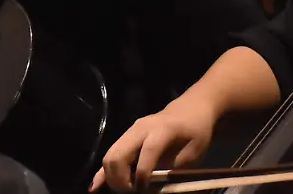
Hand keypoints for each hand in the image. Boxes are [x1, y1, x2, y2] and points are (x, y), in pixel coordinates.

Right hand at [91, 94, 218, 191]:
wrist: (193, 107)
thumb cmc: (197, 131)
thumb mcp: (193, 153)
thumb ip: (173, 170)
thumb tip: (152, 189)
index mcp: (163, 130)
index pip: (146, 153)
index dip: (143, 176)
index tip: (144, 191)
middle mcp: (141, 128)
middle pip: (118, 155)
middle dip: (121, 180)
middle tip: (133, 192)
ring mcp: (131, 131)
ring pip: (110, 156)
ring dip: (113, 178)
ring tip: (127, 190)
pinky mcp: (127, 136)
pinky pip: (112, 155)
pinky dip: (104, 172)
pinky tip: (95, 187)